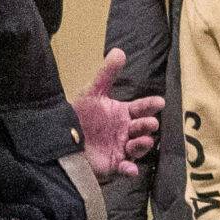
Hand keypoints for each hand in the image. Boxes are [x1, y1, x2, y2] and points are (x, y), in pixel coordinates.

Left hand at [76, 49, 161, 179]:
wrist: (61, 137)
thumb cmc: (79, 114)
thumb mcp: (92, 92)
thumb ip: (107, 73)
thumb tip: (119, 50)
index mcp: (124, 114)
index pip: (141, 108)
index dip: (150, 105)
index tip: (159, 102)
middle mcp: (126, 131)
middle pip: (143, 128)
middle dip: (148, 125)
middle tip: (148, 122)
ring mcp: (122, 148)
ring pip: (139, 148)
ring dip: (143, 145)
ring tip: (140, 141)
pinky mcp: (114, 165)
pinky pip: (127, 169)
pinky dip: (130, 170)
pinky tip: (131, 168)